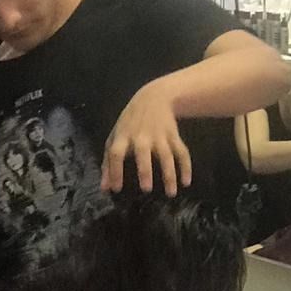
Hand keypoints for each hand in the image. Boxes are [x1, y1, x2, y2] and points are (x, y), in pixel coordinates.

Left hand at [102, 80, 190, 195]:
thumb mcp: (115, 137)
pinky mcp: (174, 135)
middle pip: (143, 153)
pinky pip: (182, 152)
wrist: (154, 97)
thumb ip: (108, 163)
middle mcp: (142, 136)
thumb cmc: (129, 123)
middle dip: (145, 171)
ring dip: (169, 174)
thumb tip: (105, 188)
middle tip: (146, 189)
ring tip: (171, 193)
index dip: (115, 170)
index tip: (116, 189)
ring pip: (166, 155)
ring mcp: (160, 135)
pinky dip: (186, 167)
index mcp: (123, 136)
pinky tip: (186, 182)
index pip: (116, 153)